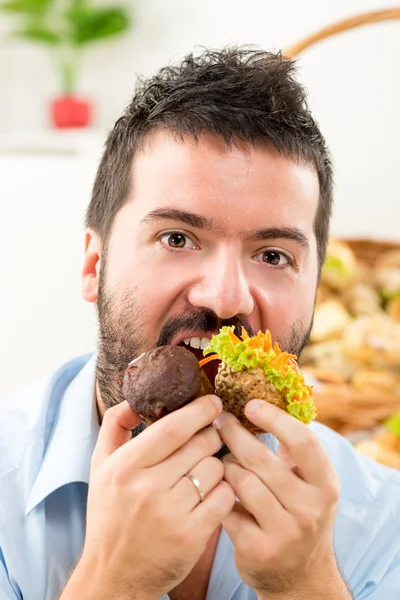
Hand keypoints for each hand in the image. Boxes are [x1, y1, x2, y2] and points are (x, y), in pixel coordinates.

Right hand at [75, 395, 235, 599]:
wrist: (114, 574)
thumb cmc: (109, 513)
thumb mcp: (100, 467)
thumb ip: (114, 426)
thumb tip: (135, 398)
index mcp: (124, 467)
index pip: (173, 427)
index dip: (199, 410)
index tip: (213, 402)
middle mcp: (147, 489)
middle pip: (200, 445)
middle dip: (212, 435)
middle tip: (211, 435)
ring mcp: (170, 514)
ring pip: (215, 469)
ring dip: (217, 463)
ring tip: (205, 469)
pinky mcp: (191, 536)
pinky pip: (223, 497)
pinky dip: (223, 489)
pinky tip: (212, 491)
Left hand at [214, 401, 344, 598]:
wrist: (298, 577)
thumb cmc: (299, 514)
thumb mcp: (310, 485)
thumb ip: (295, 450)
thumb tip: (267, 401)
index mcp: (325, 485)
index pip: (303, 441)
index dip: (275, 418)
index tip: (250, 404)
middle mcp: (310, 509)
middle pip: (261, 459)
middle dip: (235, 434)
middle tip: (220, 421)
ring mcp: (285, 532)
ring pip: (241, 481)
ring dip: (226, 466)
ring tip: (223, 460)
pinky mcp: (258, 549)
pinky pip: (227, 507)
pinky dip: (218, 493)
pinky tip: (217, 488)